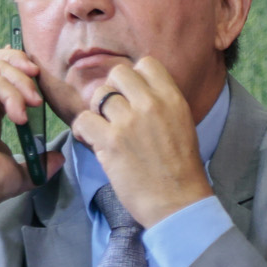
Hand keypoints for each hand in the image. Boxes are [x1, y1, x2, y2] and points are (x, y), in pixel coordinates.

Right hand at [0, 48, 65, 210]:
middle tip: (38, 76)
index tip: (36, 70)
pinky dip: (13, 96)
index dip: (18, 65)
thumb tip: (59, 158)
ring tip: (35, 104)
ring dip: (22, 81)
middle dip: (19, 61)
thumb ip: (40, 162)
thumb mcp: (22, 172)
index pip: (0, 76)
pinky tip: (20, 117)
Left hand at [68, 56, 214, 226]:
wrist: (178, 202)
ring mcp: (129, 122)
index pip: (146, 64)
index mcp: (172, 99)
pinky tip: (92, 141)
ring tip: (103, 129)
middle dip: (112, 90)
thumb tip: (137, 93)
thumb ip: (162, 104)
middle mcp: (150, 104)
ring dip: (97, 111)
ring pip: (98, 95)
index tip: (132, 96)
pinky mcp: (110, 142)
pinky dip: (83, 130)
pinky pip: (83, 120)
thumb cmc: (181, 169)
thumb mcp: (182, 125)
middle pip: (118, 74)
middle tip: (114, 113)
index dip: (135, 79)